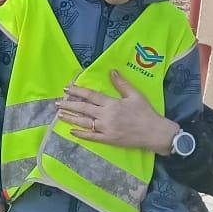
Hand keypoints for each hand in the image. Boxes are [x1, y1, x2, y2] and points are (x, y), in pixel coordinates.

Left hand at [59, 73, 180, 154]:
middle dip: (69, 105)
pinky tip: (72, 131)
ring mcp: (106, 129)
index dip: (77, 92)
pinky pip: (92, 137)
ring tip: (59, 115)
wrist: (155, 133)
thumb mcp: (135, 95)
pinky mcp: (108, 140)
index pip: (91, 96)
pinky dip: (81, 134)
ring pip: (84, 123)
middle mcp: (106, 116)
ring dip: (71, 118)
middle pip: (84, 109)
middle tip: (56, 103)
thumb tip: (111, 71)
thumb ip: (121, 84)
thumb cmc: (146, 113)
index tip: (67, 89)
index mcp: (112, 103)